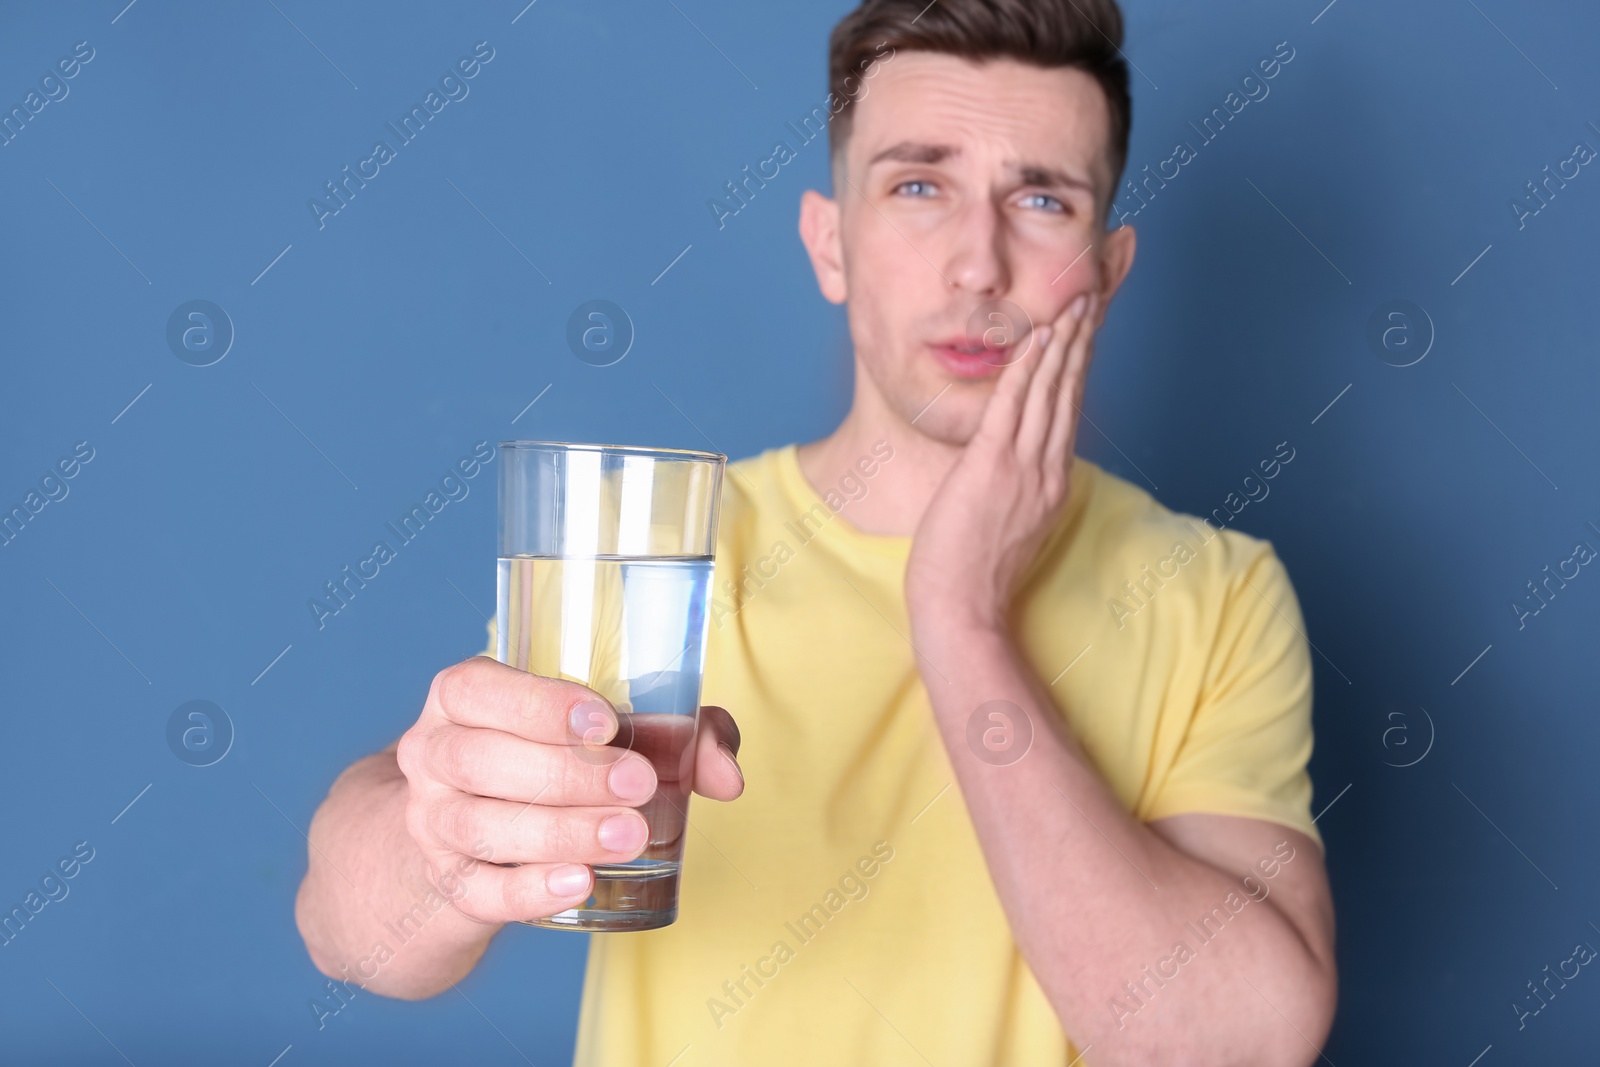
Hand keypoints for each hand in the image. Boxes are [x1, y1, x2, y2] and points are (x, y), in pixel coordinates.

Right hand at [395, 656, 743, 924]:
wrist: (470, 839)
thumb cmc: (552, 759)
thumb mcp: (604, 731)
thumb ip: (678, 734)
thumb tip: (727, 776)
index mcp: (462, 697)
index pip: (476, 689)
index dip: (538, 705)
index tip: (605, 724)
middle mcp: (433, 755)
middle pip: (480, 761)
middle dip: (565, 775)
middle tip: (639, 785)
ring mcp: (432, 824)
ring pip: (481, 828)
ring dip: (559, 832)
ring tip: (629, 836)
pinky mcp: (450, 884)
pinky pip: (481, 891)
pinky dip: (530, 890)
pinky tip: (580, 883)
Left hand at [904, 289, 1101, 634]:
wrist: (962, 608)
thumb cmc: (973, 576)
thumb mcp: (1009, 525)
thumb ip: (1017, 490)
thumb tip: (1012, 469)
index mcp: (1052, 484)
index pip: (1069, 412)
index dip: (1078, 367)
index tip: (1085, 331)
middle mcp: (1047, 471)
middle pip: (1069, 394)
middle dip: (1080, 342)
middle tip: (1091, 299)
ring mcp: (1023, 469)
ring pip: (1049, 393)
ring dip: (1061, 343)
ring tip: (1073, 303)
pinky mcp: (992, 468)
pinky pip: (1013, 406)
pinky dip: (1027, 368)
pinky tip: (1036, 338)